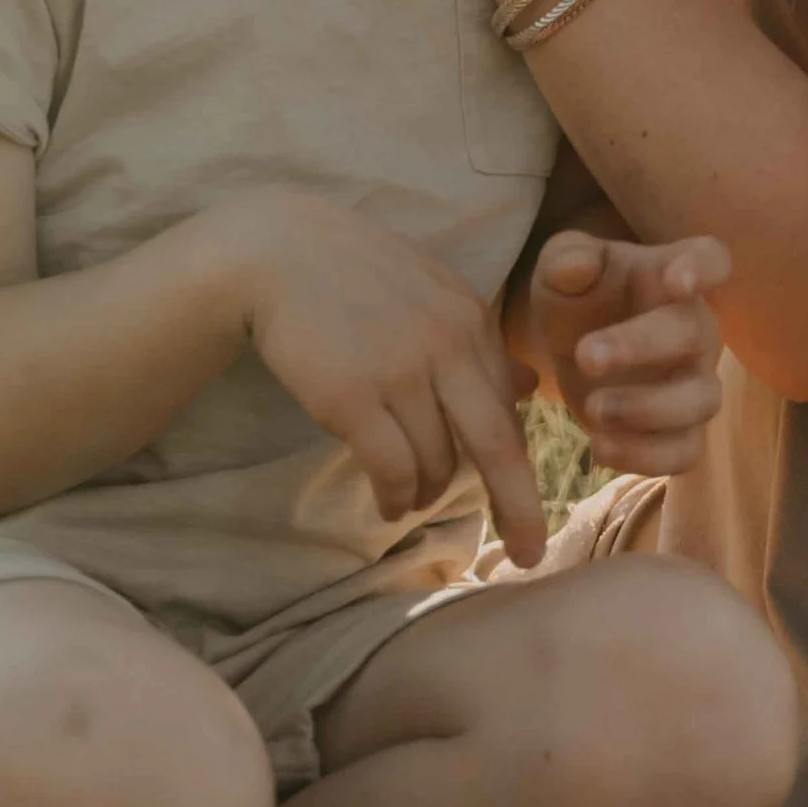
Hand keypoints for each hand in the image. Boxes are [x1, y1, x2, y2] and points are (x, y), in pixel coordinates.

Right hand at [216, 188, 549, 570]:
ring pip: (437, 463)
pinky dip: (395, 497)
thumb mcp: (429, 292)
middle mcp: (445, 343)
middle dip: (519, 506)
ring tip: (409, 495)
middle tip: (530, 553)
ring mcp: (399, 370)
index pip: (509, 408)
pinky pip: (391, 469)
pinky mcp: (351, 396)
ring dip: (427, 492)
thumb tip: (532, 388)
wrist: (275, 252)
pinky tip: (388, 502)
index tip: (529, 508)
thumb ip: (478, 342)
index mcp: (470, 317)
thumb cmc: (355, 275)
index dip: (519, 463)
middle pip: (498, 445)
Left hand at [522, 229, 730, 477]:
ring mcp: (694, 381)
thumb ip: (566, 259)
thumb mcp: (559, 270)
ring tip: (593, 409)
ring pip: (702, 400)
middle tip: (586, 357)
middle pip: (697, 332)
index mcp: (671, 272)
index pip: (710, 257)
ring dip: (647, 409)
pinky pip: (685, 452)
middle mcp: (695, 327)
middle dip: (642, 346)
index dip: (703, 268)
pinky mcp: (680, 431)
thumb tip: (576, 267)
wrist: (574, 347)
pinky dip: (646, 456)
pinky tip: (599, 445)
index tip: (677, 281)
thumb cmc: (579, 296)